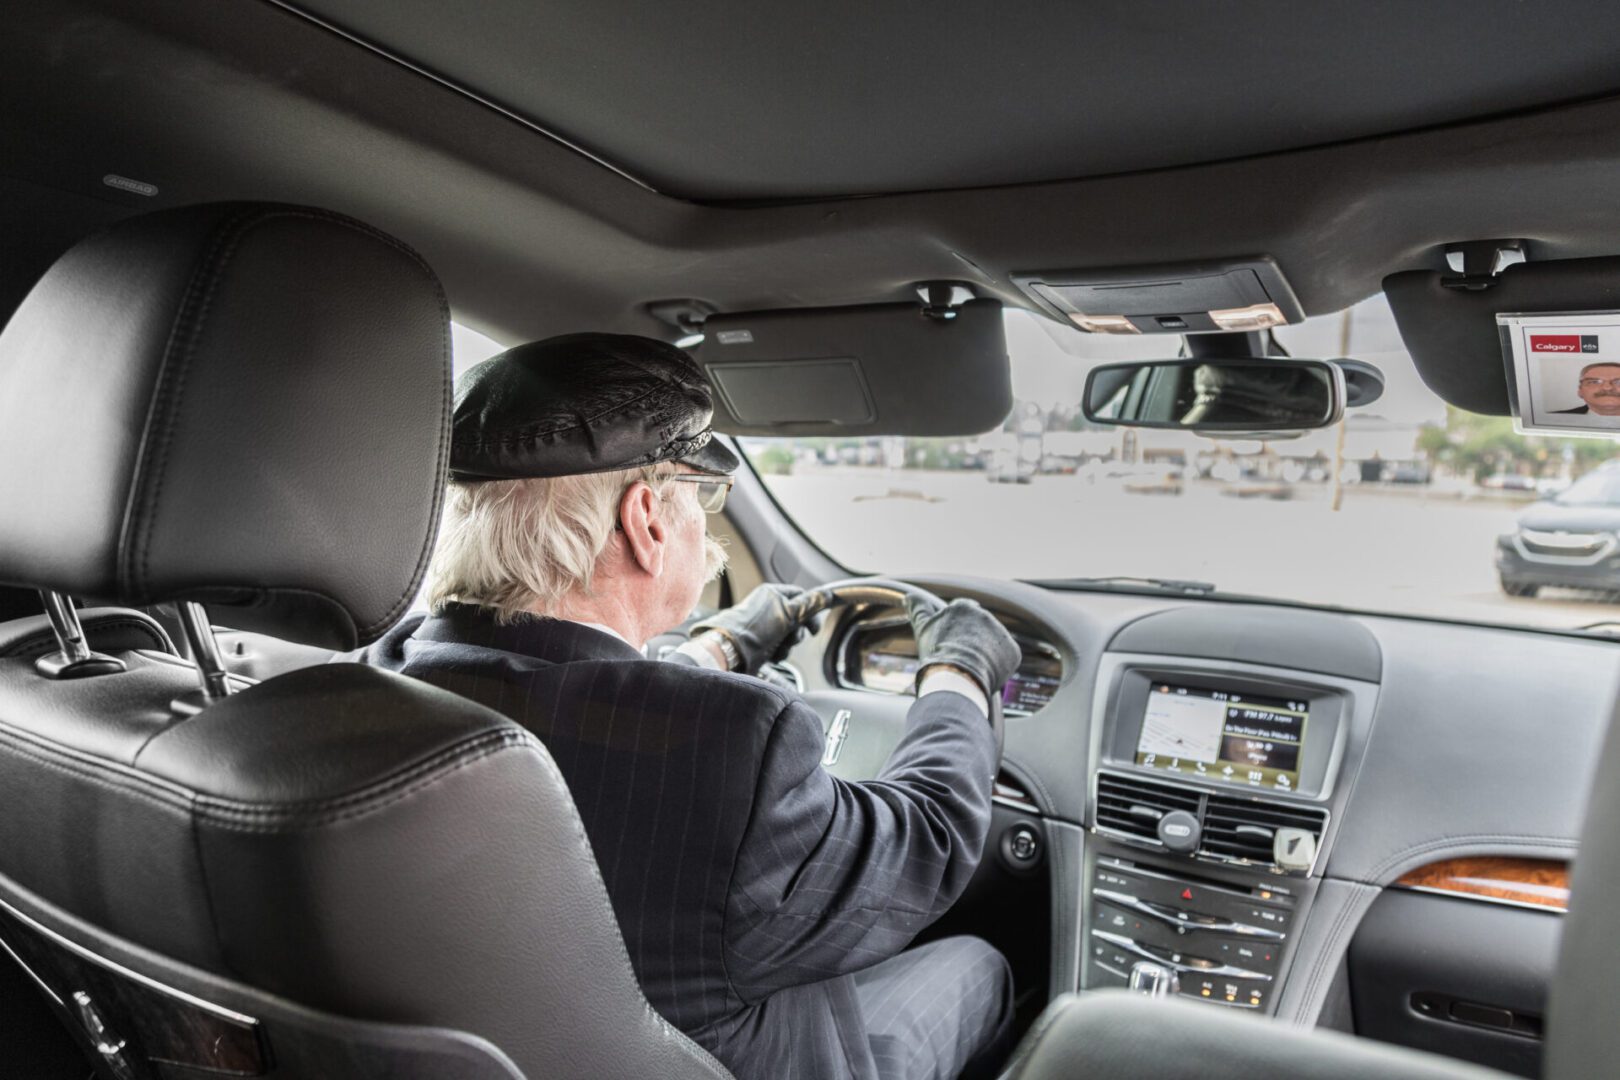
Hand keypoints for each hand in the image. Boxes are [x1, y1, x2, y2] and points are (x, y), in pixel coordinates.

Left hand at [691, 584, 815, 672]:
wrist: (730, 650)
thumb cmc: (757, 629)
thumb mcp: (788, 613)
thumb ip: (810, 604)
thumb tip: (828, 594)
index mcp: (773, 593)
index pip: (801, 597)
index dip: (810, 612)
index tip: (813, 628)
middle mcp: (767, 606)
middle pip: (795, 618)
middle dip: (796, 633)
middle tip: (791, 639)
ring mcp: (762, 624)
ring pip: (787, 634)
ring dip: (787, 645)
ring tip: (779, 650)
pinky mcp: (757, 640)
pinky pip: (775, 644)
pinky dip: (777, 652)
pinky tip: (772, 656)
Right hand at [907, 597, 1020, 700]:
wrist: (958, 677)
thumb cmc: (937, 654)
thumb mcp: (924, 628)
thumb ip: (918, 609)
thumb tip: (909, 596)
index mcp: (964, 607)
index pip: (961, 614)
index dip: (955, 629)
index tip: (950, 642)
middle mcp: (985, 615)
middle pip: (978, 629)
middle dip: (971, 640)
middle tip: (958, 657)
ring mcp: (1001, 633)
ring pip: (992, 643)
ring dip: (985, 652)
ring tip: (971, 668)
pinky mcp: (1012, 651)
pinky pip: (1005, 657)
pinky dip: (998, 665)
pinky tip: (985, 673)